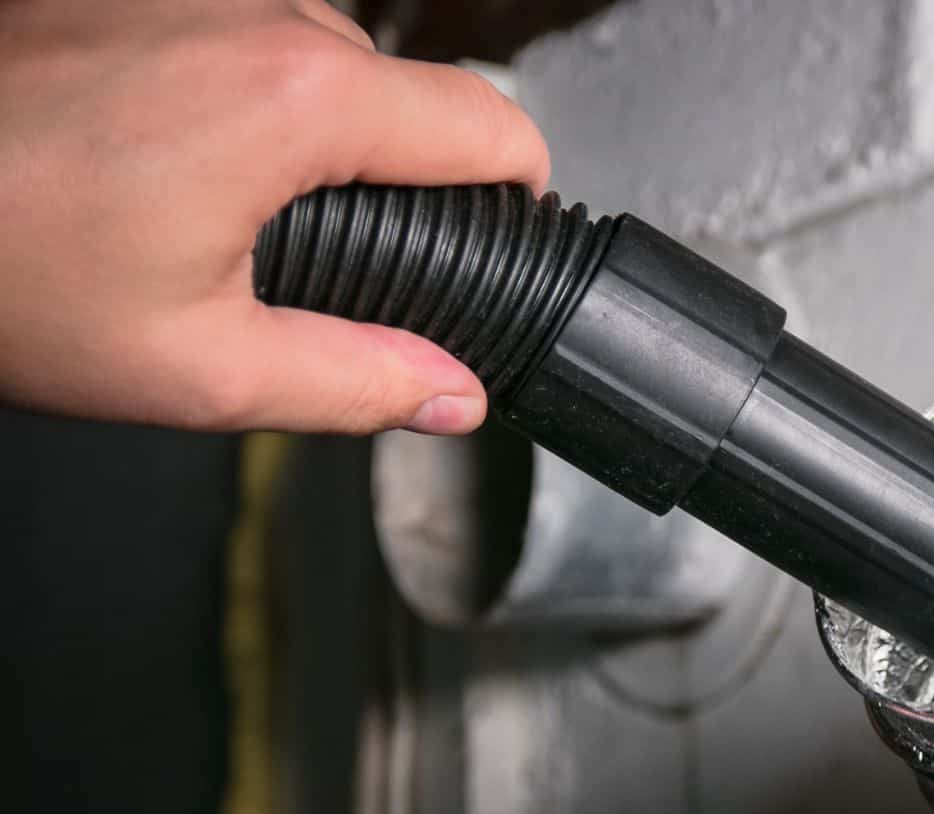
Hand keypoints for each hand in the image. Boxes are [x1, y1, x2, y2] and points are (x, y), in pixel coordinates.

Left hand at [0, 0, 548, 434]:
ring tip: (203, 201)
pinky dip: (227, 81)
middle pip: (400, 87)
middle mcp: (256, 9)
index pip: (489, 122)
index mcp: (299, 102)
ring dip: (301, 122)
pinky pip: (233, 23)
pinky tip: (152, 147)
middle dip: (387, 170)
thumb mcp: (196, 367)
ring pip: (315, 47)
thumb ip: (355, 381)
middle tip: (303, 255)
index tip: (505, 226)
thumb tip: (452, 393)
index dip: (519, 186)